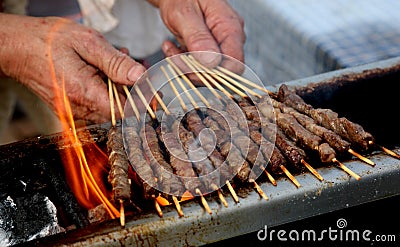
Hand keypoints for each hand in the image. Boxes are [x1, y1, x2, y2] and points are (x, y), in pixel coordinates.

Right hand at [0, 13, 145, 123]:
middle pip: (119, 110)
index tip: (154, 89)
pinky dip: (105, 90)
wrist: (17, 47)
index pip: (126, 111)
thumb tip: (140, 76)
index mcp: (84, 93)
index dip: (143, 101)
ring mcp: (73, 111)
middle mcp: (79, 108)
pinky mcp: (70, 108)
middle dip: (131, 90)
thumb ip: (116, 62)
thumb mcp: (88, 43)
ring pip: (109, 107)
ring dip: (118, 88)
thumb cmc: (47, 40)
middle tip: (133, 66)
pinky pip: (96, 105)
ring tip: (114, 63)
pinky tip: (102, 71)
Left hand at [150, 0, 245, 72]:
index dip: (215, 73)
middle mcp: (229, 38)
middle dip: (194, 69)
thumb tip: (211, 62)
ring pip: (207, 71)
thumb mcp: (185, 14)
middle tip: (174, 56)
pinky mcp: (208, 50)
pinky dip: (182, 62)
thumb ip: (198, 37)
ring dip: (185, 66)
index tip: (191, 67)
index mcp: (230, 27)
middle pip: (221, 71)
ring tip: (170, 49)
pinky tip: (172, 49)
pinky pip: (199, 66)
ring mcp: (219, 45)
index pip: (235, 64)